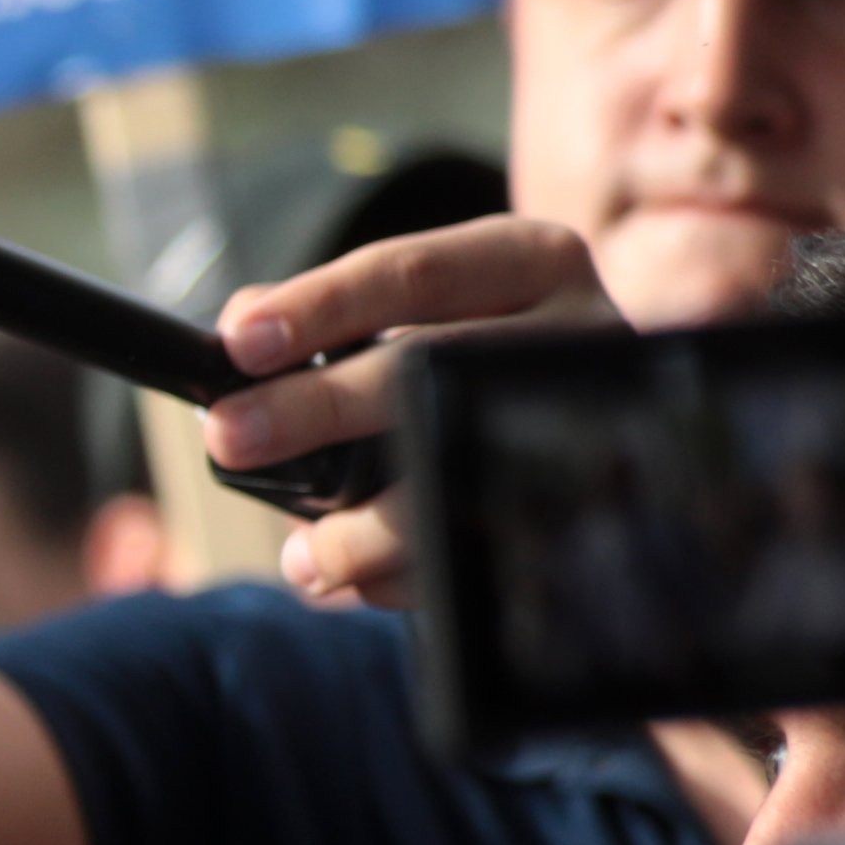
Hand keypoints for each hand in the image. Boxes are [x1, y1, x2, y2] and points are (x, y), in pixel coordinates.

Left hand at [198, 211, 611, 611]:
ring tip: (301, 556)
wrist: (613, 420)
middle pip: (431, 366)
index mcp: (532, 262)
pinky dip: (400, 579)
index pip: (416, 273)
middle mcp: (579, 329)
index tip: (239, 341)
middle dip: (316, 408)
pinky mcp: (589, 504)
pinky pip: (479, 550)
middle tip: (232, 437)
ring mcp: (593, 418)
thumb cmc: (487, 350)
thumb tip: (244, 322)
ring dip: (358, 529)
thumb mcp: (435, 305)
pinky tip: (353, 582)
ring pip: (457, 472)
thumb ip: (339, 311)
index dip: (320, 305)